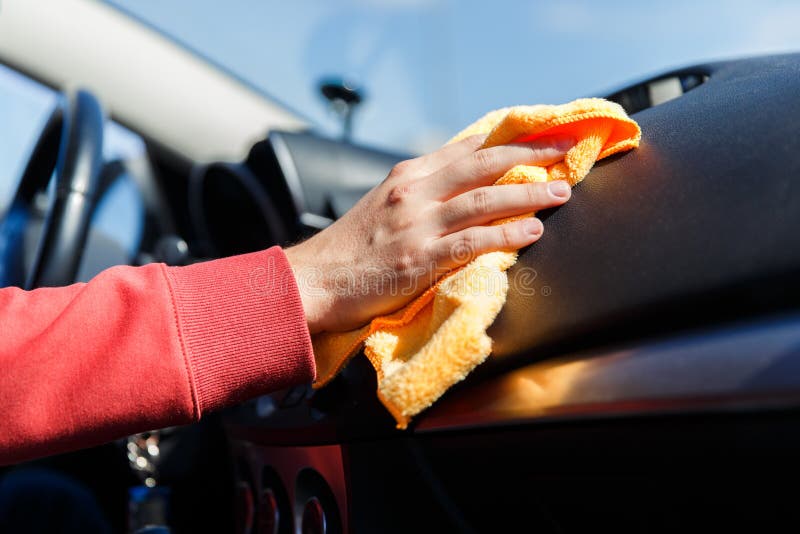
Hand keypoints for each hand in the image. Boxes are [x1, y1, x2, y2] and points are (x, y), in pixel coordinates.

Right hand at [284, 134, 574, 332]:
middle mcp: (414, 191)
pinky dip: (507, 233)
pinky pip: (473, 241)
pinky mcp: (419, 258)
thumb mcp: (383, 206)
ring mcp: (417, 223)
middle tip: (566, 148)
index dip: (509, 139)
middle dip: (530, 153)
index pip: (466, 147)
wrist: (313, 280)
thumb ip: (421, 193)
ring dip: (528, 192)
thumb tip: (462, 187)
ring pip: (485, 199)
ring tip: (561, 191)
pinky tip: (533, 230)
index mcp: (407, 175)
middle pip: (484, 163)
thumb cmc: (350, 249)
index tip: (541, 134)